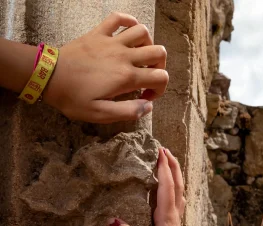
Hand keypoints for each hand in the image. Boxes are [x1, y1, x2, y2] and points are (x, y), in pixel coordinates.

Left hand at [44, 13, 167, 122]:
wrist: (48, 76)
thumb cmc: (73, 98)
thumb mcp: (101, 114)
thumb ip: (128, 112)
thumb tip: (148, 106)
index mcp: (126, 77)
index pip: (160, 78)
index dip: (159, 90)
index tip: (145, 97)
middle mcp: (124, 56)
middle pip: (158, 52)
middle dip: (160, 67)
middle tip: (147, 77)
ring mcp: (112, 42)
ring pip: (143, 32)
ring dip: (147, 45)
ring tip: (139, 57)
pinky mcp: (99, 33)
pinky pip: (119, 18)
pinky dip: (128, 22)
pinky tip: (128, 33)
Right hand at [108, 148, 201, 225]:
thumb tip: (111, 221)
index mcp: (167, 217)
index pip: (166, 186)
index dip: (163, 167)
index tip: (160, 150)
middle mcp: (173, 215)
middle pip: (177, 185)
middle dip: (172, 166)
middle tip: (166, 150)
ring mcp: (175, 222)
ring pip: (178, 192)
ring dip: (174, 176)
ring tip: (169, 165)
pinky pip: (175, 203)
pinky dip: (173, 191)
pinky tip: (169, 194)